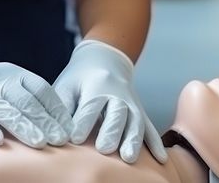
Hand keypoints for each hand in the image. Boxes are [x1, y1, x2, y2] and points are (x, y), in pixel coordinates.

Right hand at [0, 52, 72, 148]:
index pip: (41, 90)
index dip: (56, 109)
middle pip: (26, 103)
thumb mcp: (5, 78)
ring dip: (24, 127)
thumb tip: (56, 118)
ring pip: (5, 111)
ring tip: (39, 143)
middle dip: (45, 121)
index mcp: (13, 74)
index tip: (69, 128)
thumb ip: (27, 93)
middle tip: (60, 140)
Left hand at [54, 39, 167, 163]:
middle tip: (103, 149)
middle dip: (111, 131)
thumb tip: (57, 132)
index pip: (90, 105)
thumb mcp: (67, 85)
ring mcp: (132, 103)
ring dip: (133, 140)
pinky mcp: (140, 111)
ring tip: (129, 158)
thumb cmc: (80, 77)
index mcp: (96, 84)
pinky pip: (150, 127)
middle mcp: (117, 94)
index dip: (83, 122)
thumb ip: (62, 106)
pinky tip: (161, 160)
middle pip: (117, 113)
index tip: (75, 139)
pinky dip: (155, 143)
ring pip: (136, 121)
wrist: (104, 59)